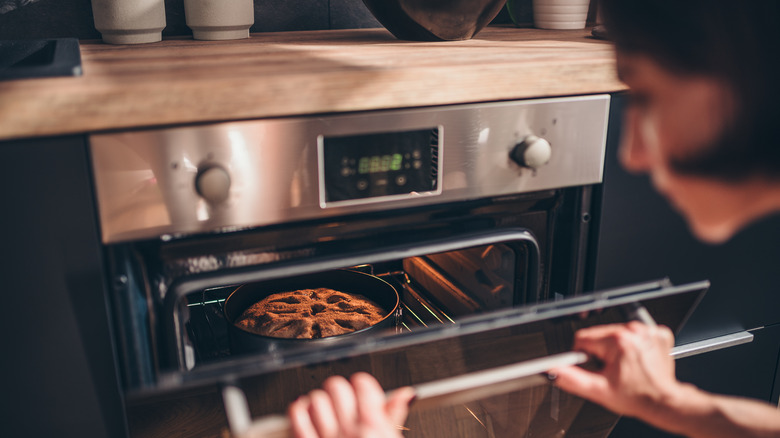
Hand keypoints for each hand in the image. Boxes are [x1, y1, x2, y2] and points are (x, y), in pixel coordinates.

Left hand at [288, 372, 414, 437]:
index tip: (361, 388)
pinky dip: (299, 410)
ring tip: (325, 409)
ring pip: (316, 399)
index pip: (362, 383)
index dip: (361, 384)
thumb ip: (394, 416)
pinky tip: (304, 411)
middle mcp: (350, 430)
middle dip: (340, 390)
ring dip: (319, 401)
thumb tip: (406, 393)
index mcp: (373, 425)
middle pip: (337, 386)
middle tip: (343, 400)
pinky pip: (297, 417)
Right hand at [549, 321, 683, 418]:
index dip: (584, 355)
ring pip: (616, 333)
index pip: (583, 338)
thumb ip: (572, 378)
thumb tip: (554, 369)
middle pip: (600, 334)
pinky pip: (635, 333)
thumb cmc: (636, 397)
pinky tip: (637, 359)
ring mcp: (647, 331)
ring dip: (616, 348)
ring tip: (625, 366)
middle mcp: (632, 332)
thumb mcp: (598, 390)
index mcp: (617, 341)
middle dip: (601, 352)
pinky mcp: (658, 333)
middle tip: (612, 370)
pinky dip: (634, 345)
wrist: (663, 403)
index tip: (596, 367)